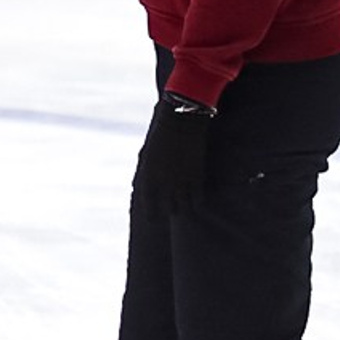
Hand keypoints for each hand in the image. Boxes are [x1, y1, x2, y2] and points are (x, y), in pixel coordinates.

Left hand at [137, 95, 215, 216]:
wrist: (180, 121)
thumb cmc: (160, 135)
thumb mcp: (147, 155)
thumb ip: (146, 173)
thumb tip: (142, 188)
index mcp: (148, 178)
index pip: (149, 209)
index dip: (152, 216)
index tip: (155, 218)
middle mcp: (163, 184)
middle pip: (167, 211)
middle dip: (168, 213)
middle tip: (170, 212)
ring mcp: (181, 182)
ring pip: (183, 209)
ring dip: (182, 209)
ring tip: (183, 207)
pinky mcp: (196, 178)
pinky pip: (197, 201)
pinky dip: (195, 203)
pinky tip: (195, 200)